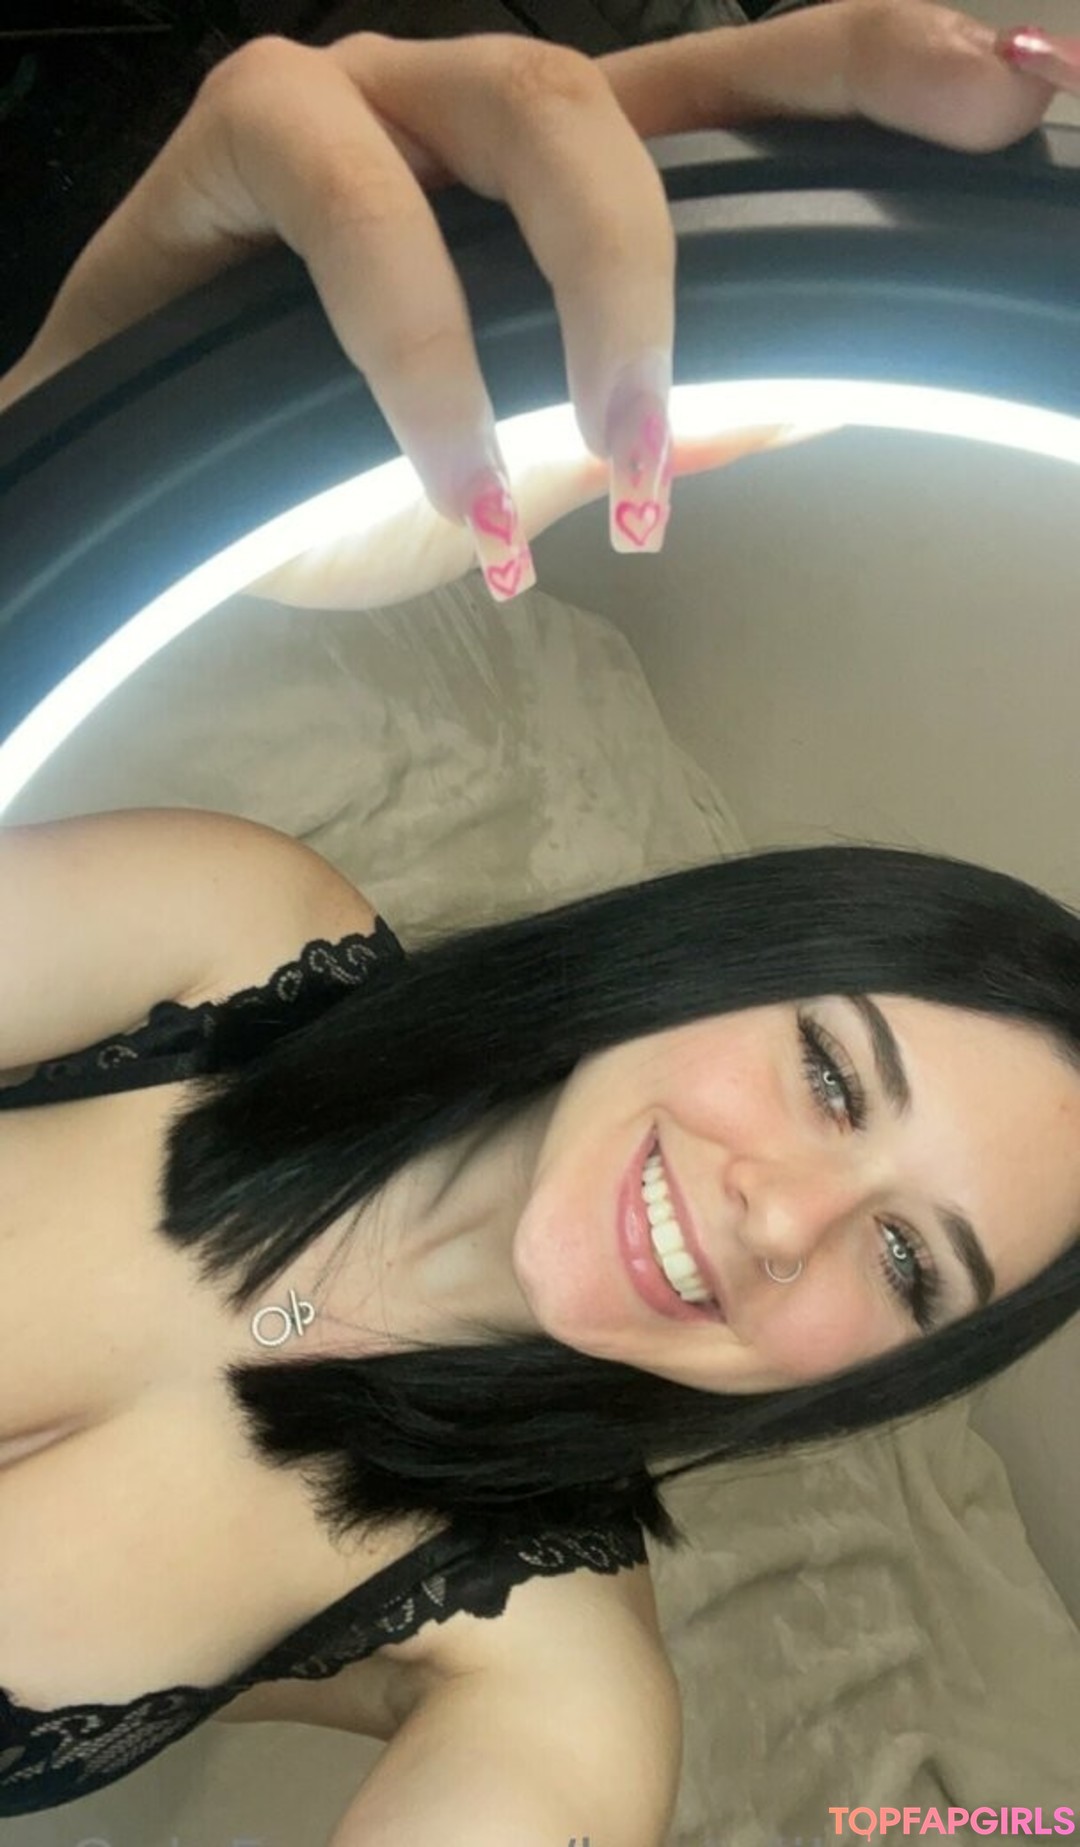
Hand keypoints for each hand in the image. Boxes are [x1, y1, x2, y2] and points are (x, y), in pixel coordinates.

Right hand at [0, 5, 1067, 610]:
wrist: (152, 493)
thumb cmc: (328, 462)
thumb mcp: (531, 455)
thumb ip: (666, 406)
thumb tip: (815, 392)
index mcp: (557, 170)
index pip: (742, 90)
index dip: (875, 71)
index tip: (1013, 101)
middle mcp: (471, 102)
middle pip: (636, 89)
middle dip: (691, 255)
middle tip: (678, 443)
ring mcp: (366, 94)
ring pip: (525, 107)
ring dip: (582, 308)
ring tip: (600, 477)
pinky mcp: (244, 129)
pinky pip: (357, 206)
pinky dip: (423, 356)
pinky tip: (450, 487)